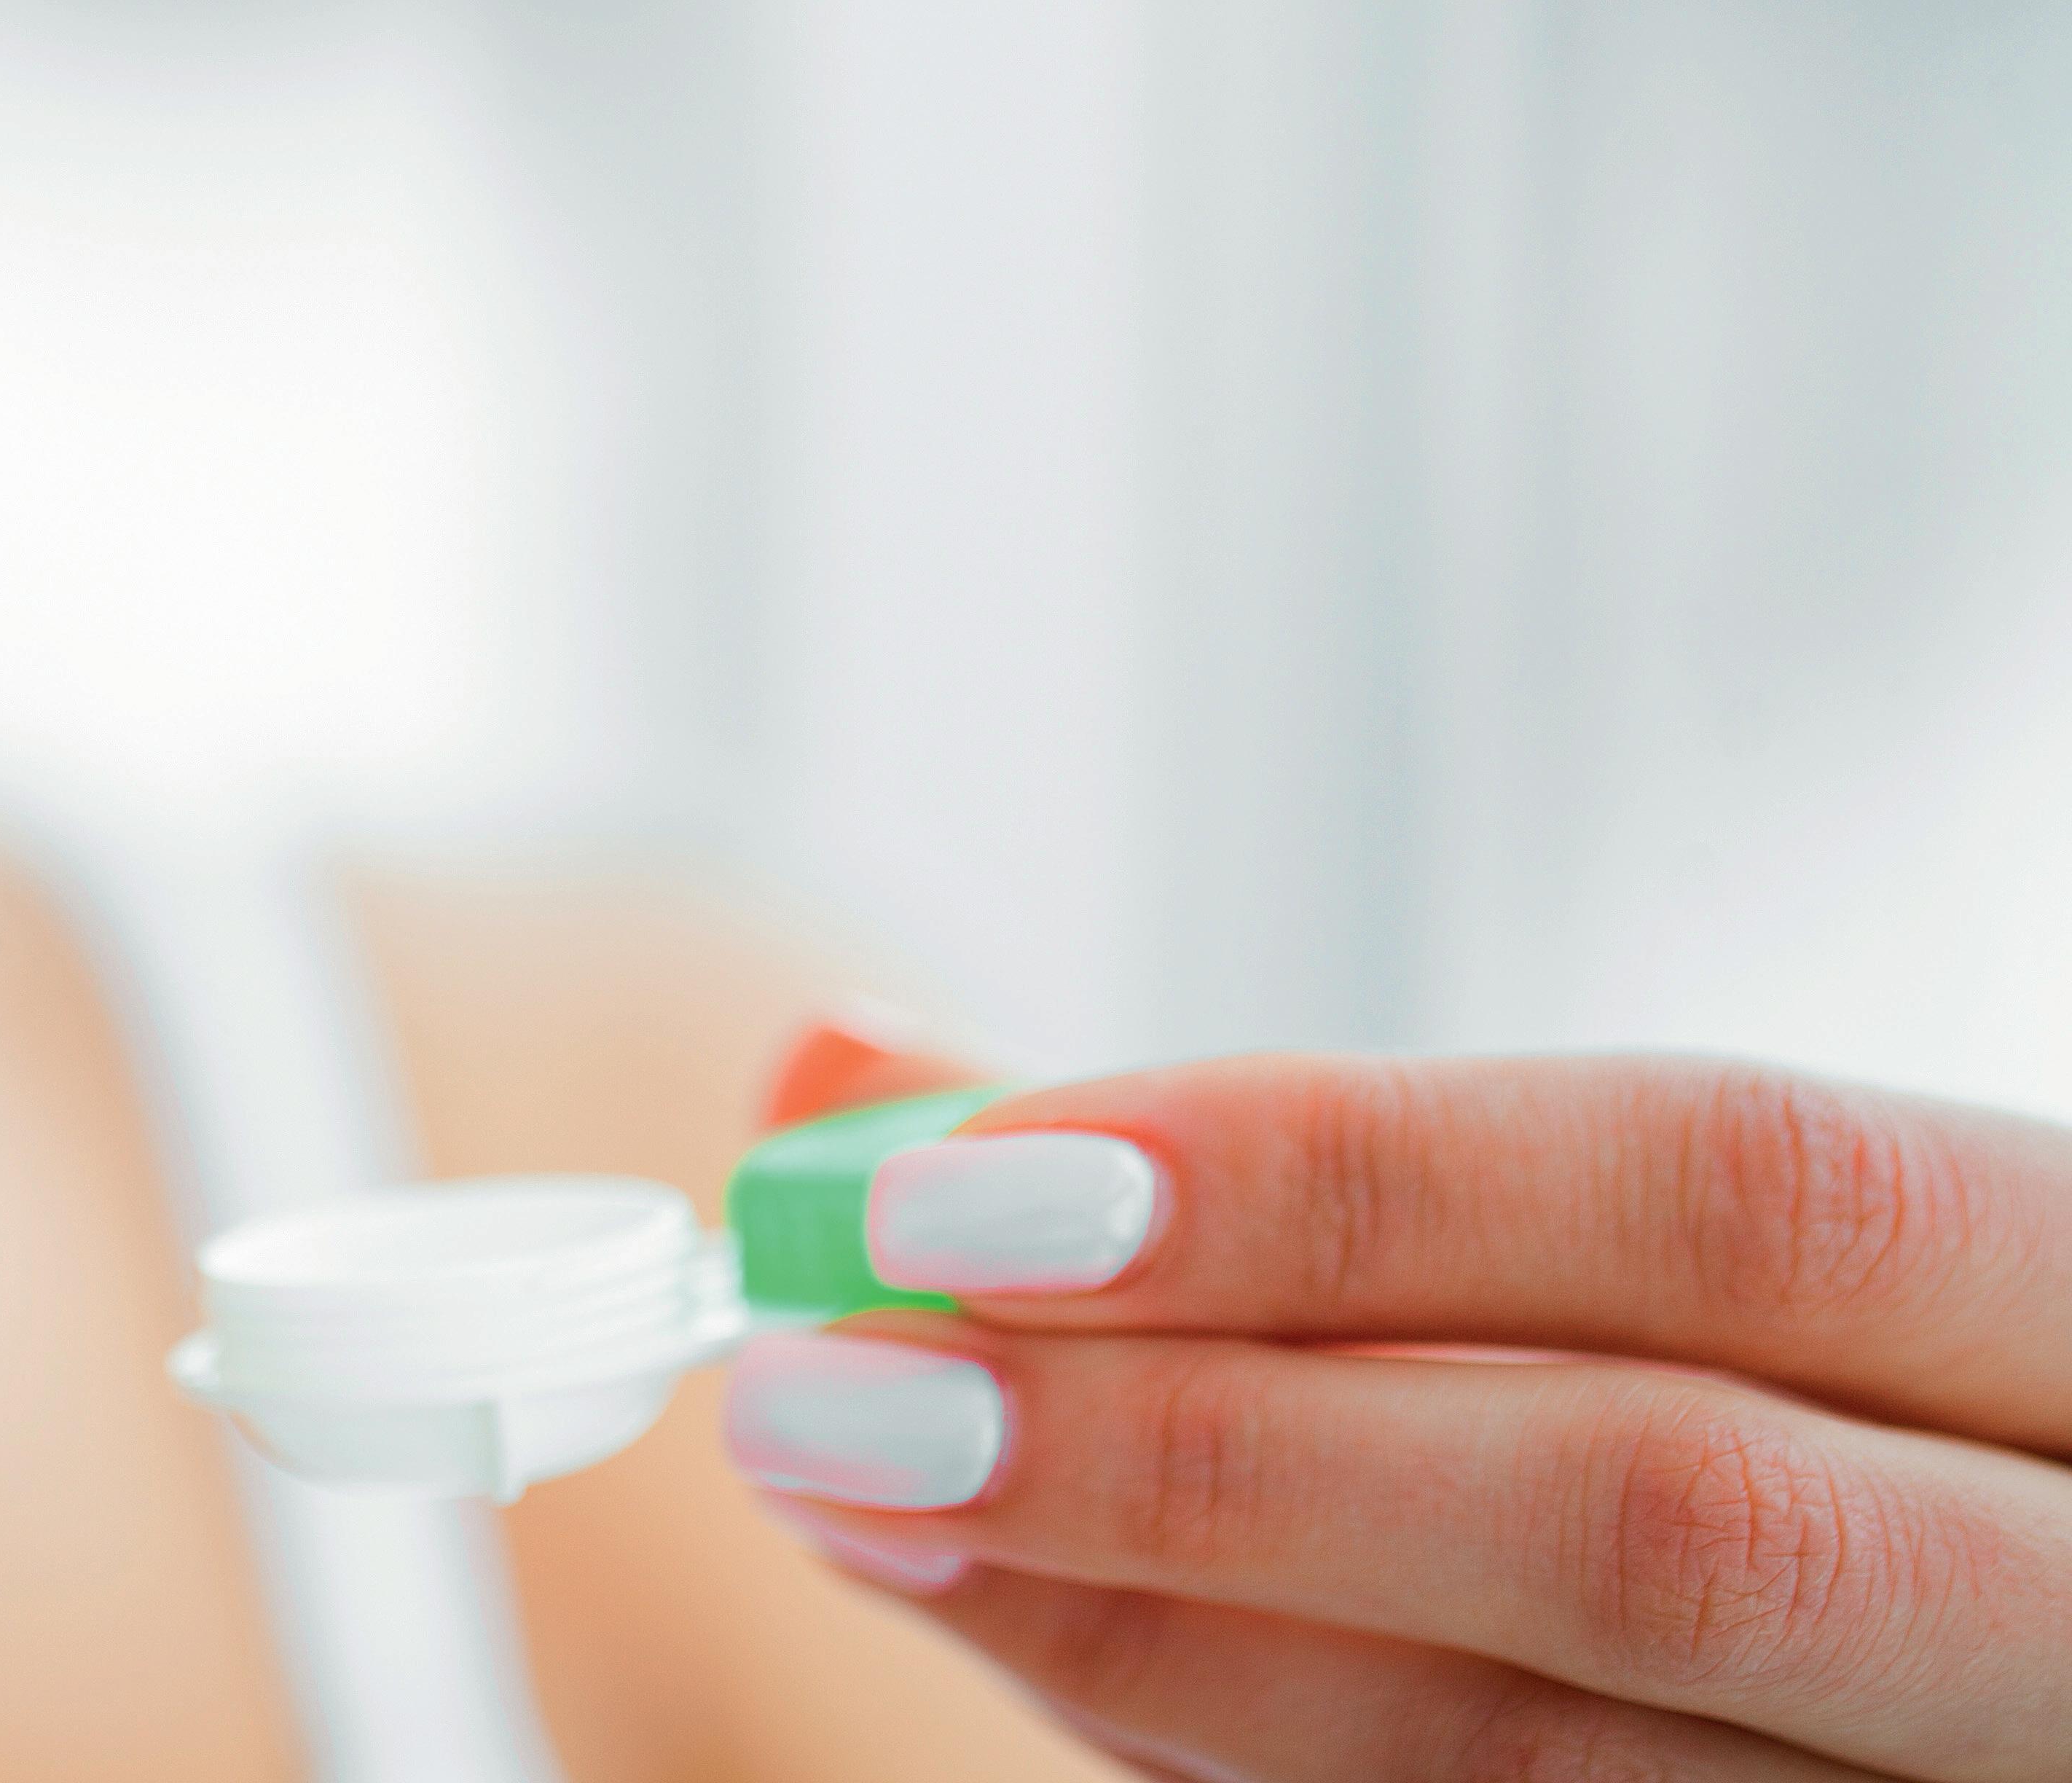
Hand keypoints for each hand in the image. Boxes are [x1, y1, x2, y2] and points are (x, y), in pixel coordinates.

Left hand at [723, 1040, 2071, 1780]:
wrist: (1972, 1637)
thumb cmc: (1778, 1403)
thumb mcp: (1627, 1256)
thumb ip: (1264, 1179)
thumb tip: (843, 1076)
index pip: (1734, 1198)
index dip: (1334, 1180)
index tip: (950, 1187)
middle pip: (1656, 1522)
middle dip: (1194, 1448)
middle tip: (830, 1393)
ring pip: (1569, 1781)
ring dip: (1149, 1639)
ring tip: (863, 1510)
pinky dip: (1237, 1765)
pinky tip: (1048, 1653)